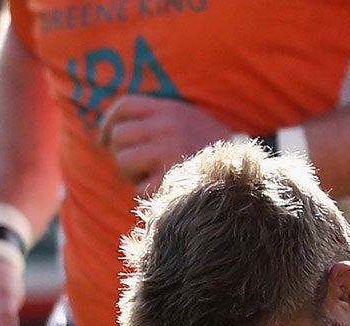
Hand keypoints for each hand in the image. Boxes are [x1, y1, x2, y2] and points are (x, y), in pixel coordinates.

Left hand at [99, 95, 239, 195]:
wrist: (247, 179)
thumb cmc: (216, 157)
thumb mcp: (192, 125)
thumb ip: (161, 122)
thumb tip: (112, 134)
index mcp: (171, 109)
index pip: (126, 107)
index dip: (108, 123)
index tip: (102, 141)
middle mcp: (168, 125)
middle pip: (119, 136)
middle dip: (122, 155)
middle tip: (140, 168)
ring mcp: (169, 150)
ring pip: (123, 161)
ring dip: (132, 175)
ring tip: (152, 179)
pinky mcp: (172, 177)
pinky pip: (140, 188)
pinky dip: (149, 194)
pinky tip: (166, 192)